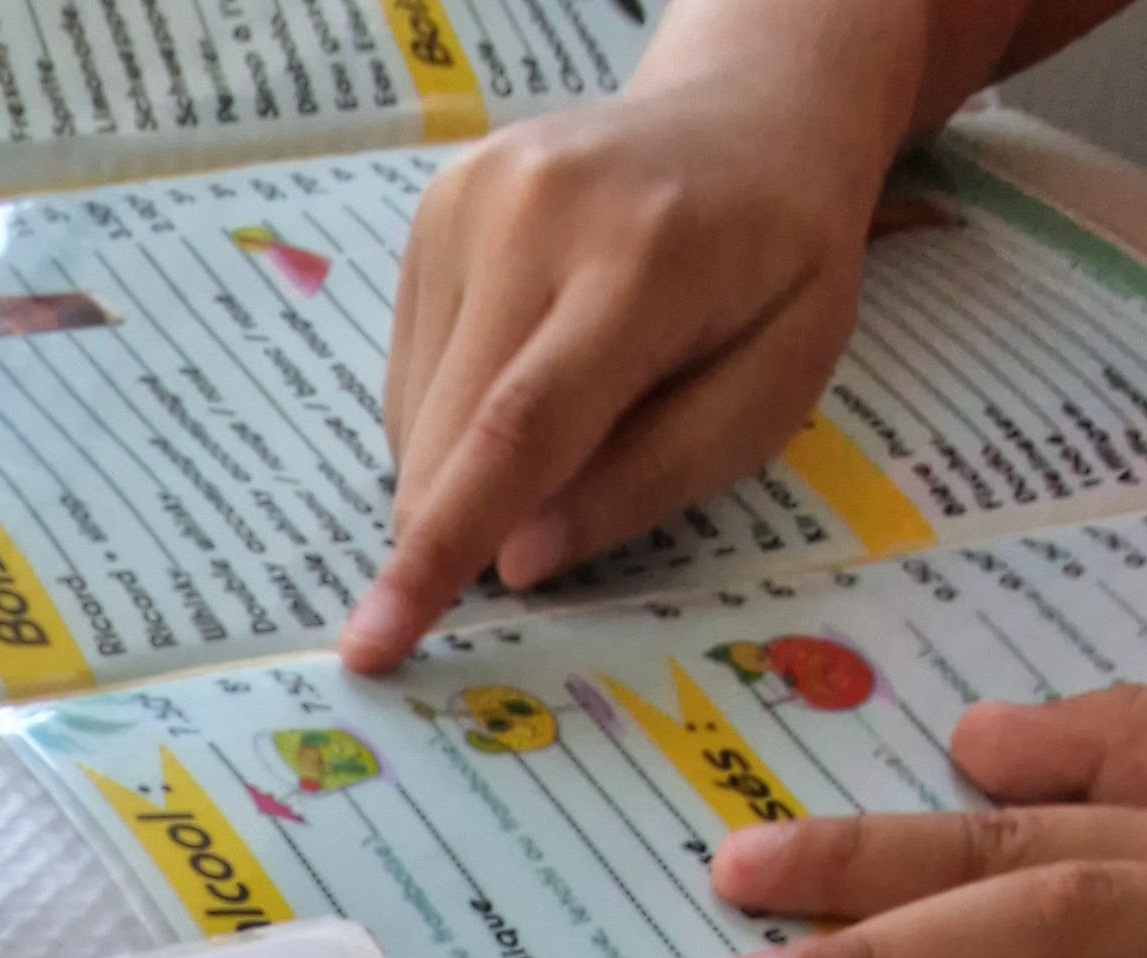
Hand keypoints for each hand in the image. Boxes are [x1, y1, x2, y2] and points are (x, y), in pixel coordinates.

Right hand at [338, 73, 886, 673]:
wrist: (751, 121)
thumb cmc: (777, 272)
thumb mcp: (771, 390)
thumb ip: (652, 477)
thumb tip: (517, 561)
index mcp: (639, 258)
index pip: (516, 432)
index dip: (441, 553)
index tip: (369, 647)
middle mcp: (533, 211)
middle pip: (447, 439)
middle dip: (466, 524)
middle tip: (553, 510)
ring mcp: (469, 199)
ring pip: (415, 422)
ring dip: (469, 463)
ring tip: (575, 394)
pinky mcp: (433, 209)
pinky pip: (409, 378)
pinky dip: (457, 413)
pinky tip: (531, 359)